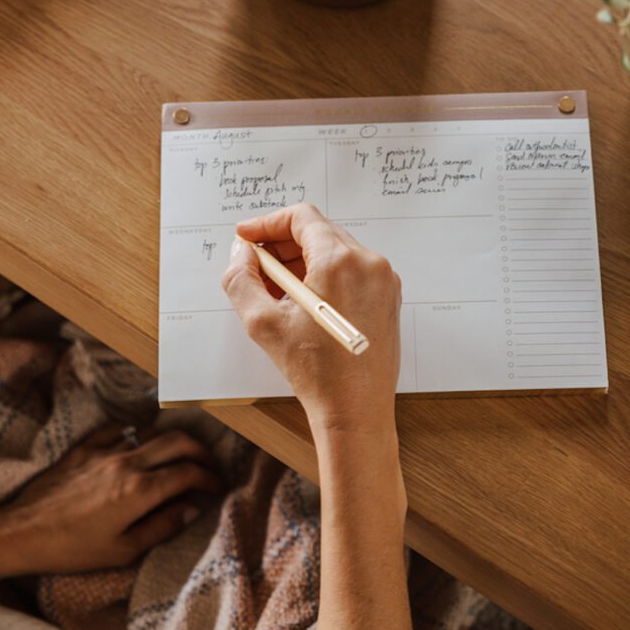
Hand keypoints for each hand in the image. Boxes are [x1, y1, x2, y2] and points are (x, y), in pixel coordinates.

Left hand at [2, 424, 222, 573]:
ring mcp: (105, 451)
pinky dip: (138, 433)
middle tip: (209, 466)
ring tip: (181, 456)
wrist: (21, 532)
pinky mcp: (85, 448)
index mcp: (139, 491)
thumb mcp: (122, 551)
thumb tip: (190, 510)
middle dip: (201, 451)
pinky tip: (140, 443)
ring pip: (152, 431)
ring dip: (173, 441)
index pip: (188, 473)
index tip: (218, 486)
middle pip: (178, 441)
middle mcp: (127, 463)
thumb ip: (161, 527)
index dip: (210, 478)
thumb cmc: (71, 549)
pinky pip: (120, 429)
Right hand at [222, 203, 401, 434]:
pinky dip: (325, 275)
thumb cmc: (315, 372)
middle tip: (256, 265)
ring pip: (335, 250)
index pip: (301, 217)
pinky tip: (304, 302)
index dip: (268, 223)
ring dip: (303, 261)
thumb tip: (241, 253)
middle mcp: (369, 262)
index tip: (247, 237)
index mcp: (340, 261)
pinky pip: (352, 270)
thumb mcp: (262, 322)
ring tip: (277, 290)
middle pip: (319, 231)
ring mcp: (384, 279)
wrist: (356, 411)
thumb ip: (241, 278)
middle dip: (282, 244)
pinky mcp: (389, 296)